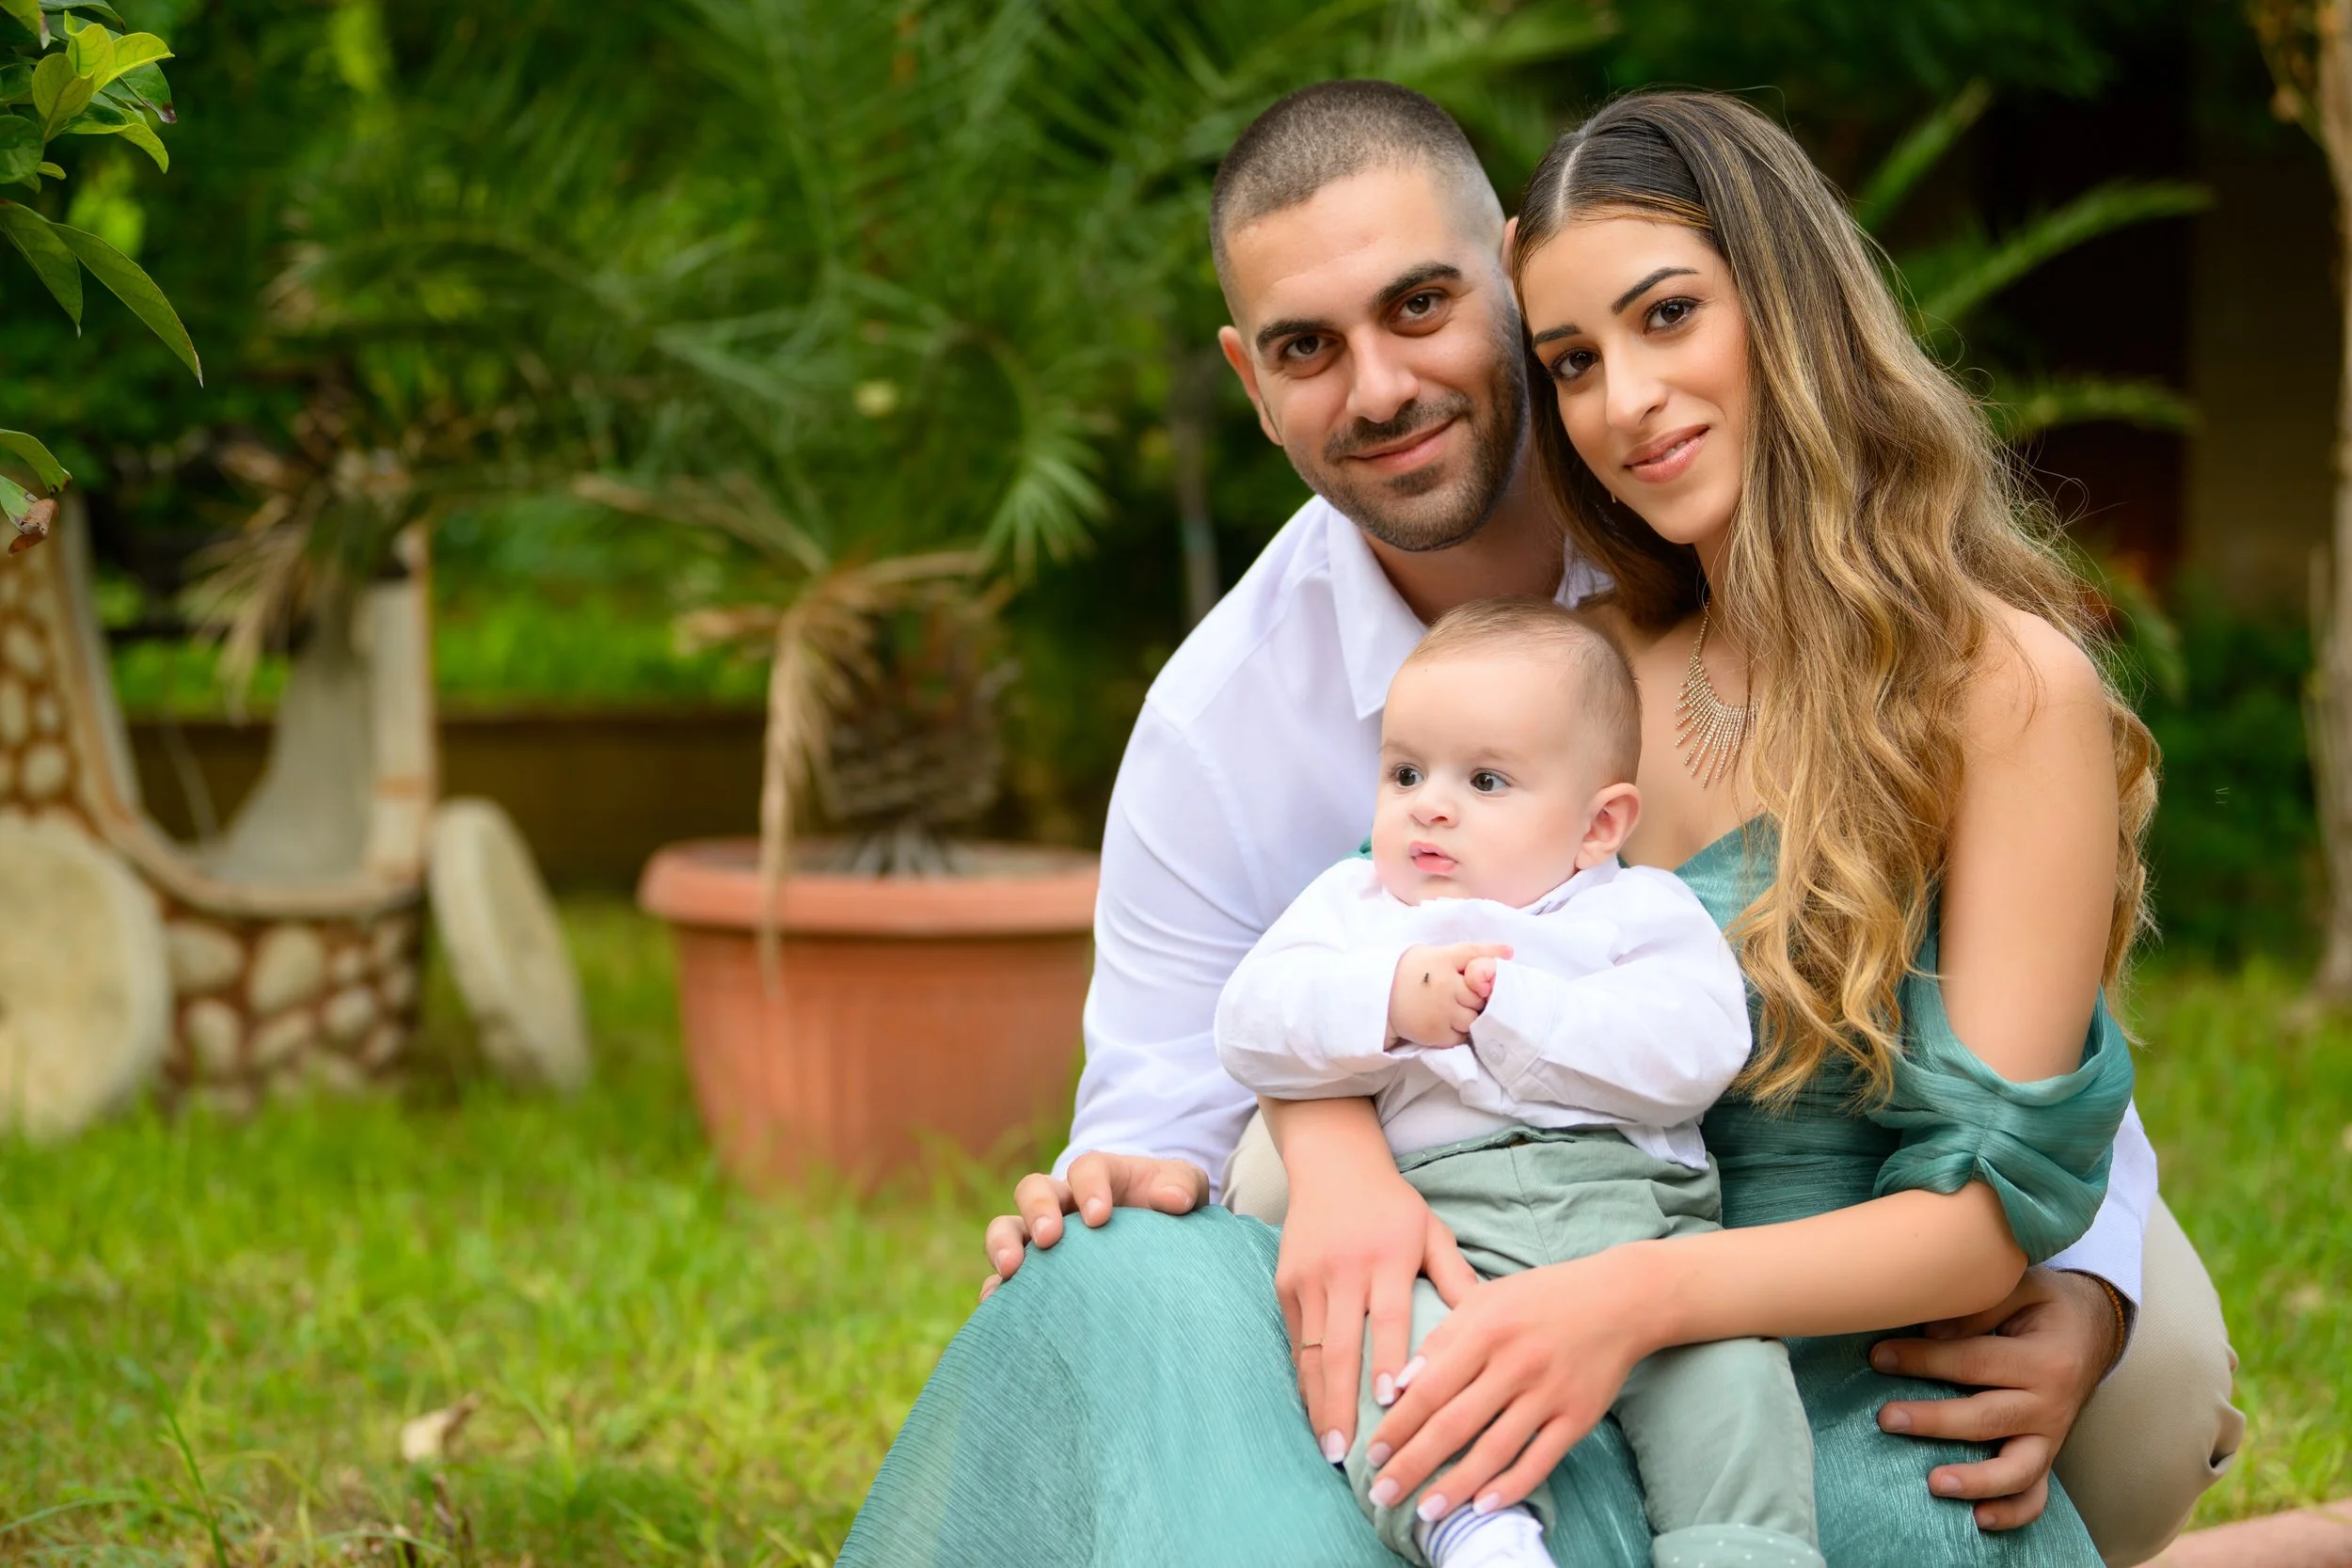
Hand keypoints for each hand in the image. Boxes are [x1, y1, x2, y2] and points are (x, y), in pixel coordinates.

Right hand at [978, 1151, 1209, 1300]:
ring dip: (1003, 1244)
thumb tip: (1171, 1200)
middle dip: (1038, 1210)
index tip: (1100, 1217)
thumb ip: (1182, 1186)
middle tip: (1050, 1238)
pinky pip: (1000, 1278)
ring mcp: (1042, 1238)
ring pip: (1006, 1228)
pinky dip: (994, 1289)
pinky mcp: (1034, 1274)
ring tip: (1012, 1270)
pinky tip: (998, 1308)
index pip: (1085, 1169)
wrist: (1160, 1247)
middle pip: (1033, 1190)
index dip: (1088, 1187)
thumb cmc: (1171, 1210)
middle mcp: (1063, 1202)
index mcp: (1099, 1177)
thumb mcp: (1184, 1189)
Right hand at [1278, 1144, 1480, 1462]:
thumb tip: (1492, 1324)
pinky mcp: (1286, 1283)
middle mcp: (1343, 1271)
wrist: (1332, 1163)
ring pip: (1309, 1351)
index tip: (1389, 1405)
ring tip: (1328, 1446)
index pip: (1386, 1317)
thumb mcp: (1432, 1232)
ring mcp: (1309, 1278)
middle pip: (1338, 1347)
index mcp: (1386, 1258)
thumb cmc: (1393, 1205)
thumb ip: (1457, 1277)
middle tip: (1347, 1453)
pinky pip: (1294, 1340)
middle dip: (1341, 1404)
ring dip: (1318, 1402)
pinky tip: (1315, 1411)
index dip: (1386, 1361)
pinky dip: (1303, 1378)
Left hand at [1365, 1248, 1655, 1517]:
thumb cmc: (1541, 1297)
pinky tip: (1482, 1505)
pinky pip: (1539, 1459)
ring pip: (1494, 1449)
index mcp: (1485, 1329)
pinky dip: (1510, 1486)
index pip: (1429, 1388)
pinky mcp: (1578, 1416)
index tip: (1371, 1452)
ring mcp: (1549, 1393)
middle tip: (1383, 1493)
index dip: (1397, 1425)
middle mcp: (1515, 1363)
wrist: (1618, 1300)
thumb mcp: (1485, 1299)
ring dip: (1455, 1485)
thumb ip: (1442, 1338)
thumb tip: (1401, 1384)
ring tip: (1425, 1511)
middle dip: (1413, 1463)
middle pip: (1454, 1424)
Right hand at [1389, 943, 1513, 1047]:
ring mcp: (1441, 1012)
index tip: (1498, 965)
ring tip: (1458, 1011)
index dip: (1490, 966)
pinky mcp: (1435, 1034)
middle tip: (1467, 997)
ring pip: (1474, 1018)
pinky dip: (1459, 1031)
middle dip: (1478, 998)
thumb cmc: (1411, 971)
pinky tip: (1448, 1022)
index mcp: (1444, 962)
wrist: (1379, 997)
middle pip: (1480, 996)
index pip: (1477, 961)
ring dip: (1471, 1016)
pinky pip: (1461, 1036)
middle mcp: (1445, 986)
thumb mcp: (1439, 953)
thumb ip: (1472, 952)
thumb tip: (1511, 951)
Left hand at [1870, 1266, 2120, 1529]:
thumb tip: (1931, 1332)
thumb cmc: (2044, 1305)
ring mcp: (2052, 1435)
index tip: (1878, 1357)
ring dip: (1976, 1480)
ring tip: (1935, 1483)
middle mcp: (2051, 1402)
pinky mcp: (2048, 1453)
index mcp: (2043, 1357)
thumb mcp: (2021, 1287)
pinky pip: (2036, 1493)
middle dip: (1935, 1421)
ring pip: (2017, 1469)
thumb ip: (1979, 1306)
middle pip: (1988, 1418)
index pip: (1974, 1362)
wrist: (2095, 1329)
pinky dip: (2012, 1512)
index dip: (1924, 1359)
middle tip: (1887, 1419)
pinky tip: (1979, 1519)